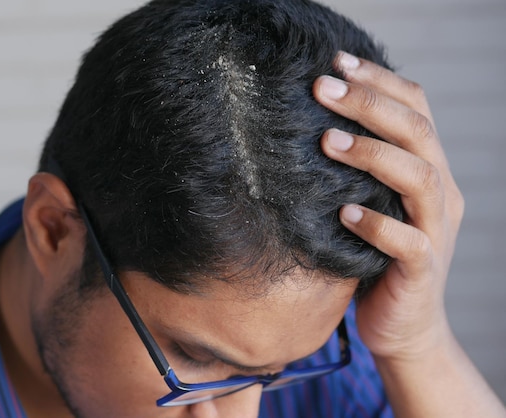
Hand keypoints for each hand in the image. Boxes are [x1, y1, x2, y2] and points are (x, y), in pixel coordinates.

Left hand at [313, 51, 463, 360]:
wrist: (403, 325)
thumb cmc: (376, 258)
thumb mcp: (373, 202)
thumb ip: (360, 169)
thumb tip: (309, 124)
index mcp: (429, 170)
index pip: (417, 109)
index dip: (381, 82)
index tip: (337, 62)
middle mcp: (440, 194)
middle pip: (418, 132)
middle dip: (370, 104)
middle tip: (321, 87)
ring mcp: (435, 231)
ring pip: (421, 178)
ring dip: (373, 155)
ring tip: (326, 141)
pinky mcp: (423, 270)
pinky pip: (408, 243)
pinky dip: (378, 224)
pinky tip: (344, 214)